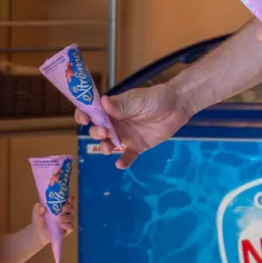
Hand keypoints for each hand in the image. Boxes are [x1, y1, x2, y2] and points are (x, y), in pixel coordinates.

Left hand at [30, 200, 74, 245]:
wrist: (38, 235)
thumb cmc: (39, 222)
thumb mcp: (36, 213)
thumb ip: (37, 208)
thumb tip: (43, 207)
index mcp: (59, 207)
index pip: (67, 201)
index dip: (69, 199)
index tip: (68, 198)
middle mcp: (64, 214)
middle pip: (71, 208)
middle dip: (69, 207)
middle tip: (63, 208)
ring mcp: (65, 223)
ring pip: (71, 218)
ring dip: (67, 217)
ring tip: (60, 218)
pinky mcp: (66, 231)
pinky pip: (70, 228)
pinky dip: (68, 226)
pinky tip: (62, 225)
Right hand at [75, 83, 189, 170]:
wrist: (177, 106)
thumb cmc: (155, 98)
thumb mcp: (137, 99)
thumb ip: (120, 105)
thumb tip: (103, 102)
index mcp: (112, 109)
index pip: (92, 112)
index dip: (84, 115)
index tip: (83, 119)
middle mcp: (116, 123)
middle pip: (98, 131)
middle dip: (96, 133)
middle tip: (103, 132)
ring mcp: (126, 136)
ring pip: (109, 145)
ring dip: (105, 147)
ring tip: (108, 149)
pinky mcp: (138, 146)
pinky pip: (127, 156)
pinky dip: (123, 161)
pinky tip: (120, 164)